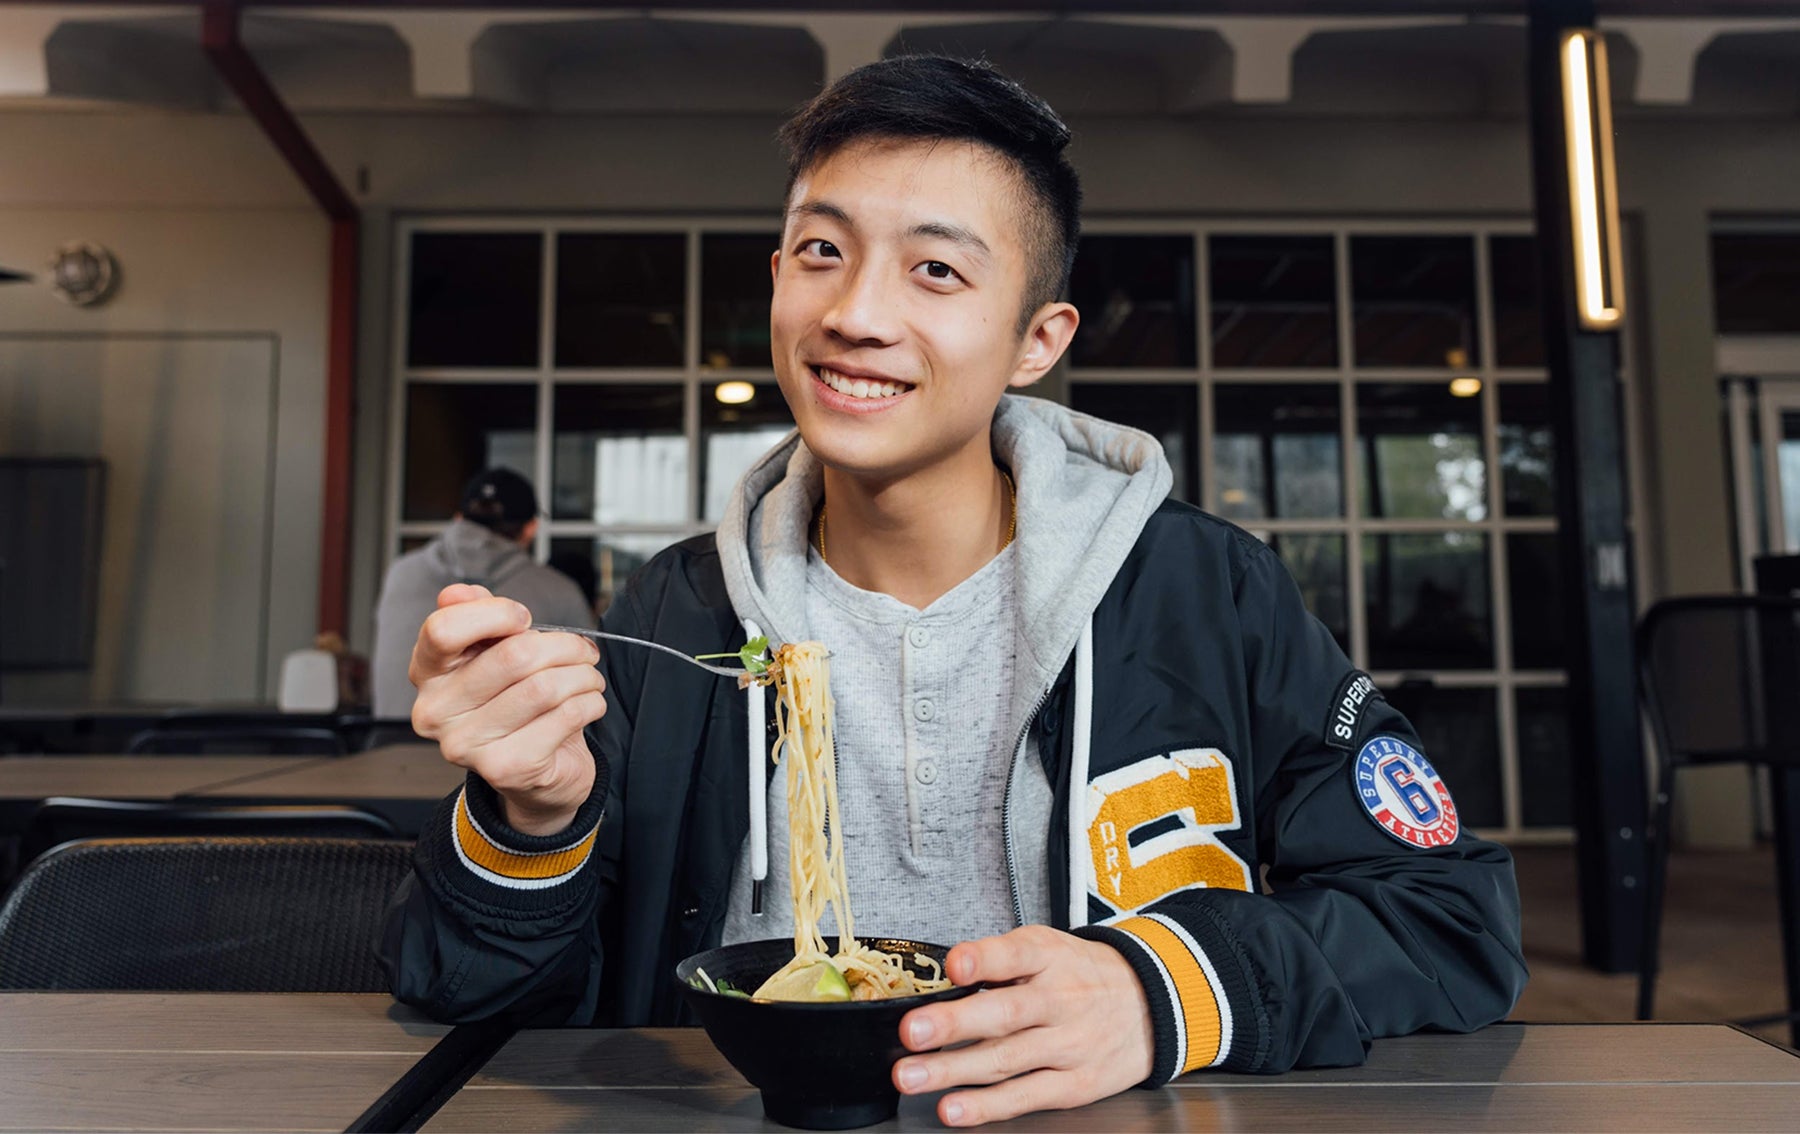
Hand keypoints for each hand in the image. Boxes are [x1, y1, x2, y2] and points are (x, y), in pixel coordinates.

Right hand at [409, 584, 606, 834]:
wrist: (536, 772)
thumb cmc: (515, 702)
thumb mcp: (494, 652)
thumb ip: (477, 616)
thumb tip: (457, 592)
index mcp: (426, 673)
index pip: (444, 629)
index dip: (495, 614)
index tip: (524, 619)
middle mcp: (435, 712)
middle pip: (512, 655)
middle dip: (563, 646)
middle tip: (583, 651)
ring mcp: (465, 745)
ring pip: (543, 687)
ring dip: (583, 676)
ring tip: (590, 677)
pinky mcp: (504, 768)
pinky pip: (564, 717)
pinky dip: (590, 703)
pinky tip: (590, 703)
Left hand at [892, 925, 1153, 1126]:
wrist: (1150, 1005)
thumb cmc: (1081, 975)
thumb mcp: (1047, 949)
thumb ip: (998, 960)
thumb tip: (943, 974)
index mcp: (1050, 958)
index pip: (1016, 955)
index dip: (984, 959)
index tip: (955, 965)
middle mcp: (1060, 1000)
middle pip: (1006, 1013)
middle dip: (955, 1024)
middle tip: (914, 1031)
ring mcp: (1069, 1045)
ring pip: (1006, 1060)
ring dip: (954, 1070)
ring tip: (912, 1076)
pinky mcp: (1074, 1084)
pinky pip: (1025, 1096)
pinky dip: (987, 1106)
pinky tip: (954, 1108)